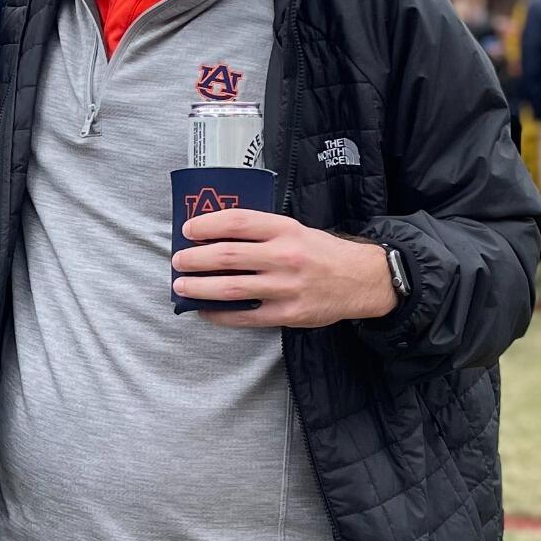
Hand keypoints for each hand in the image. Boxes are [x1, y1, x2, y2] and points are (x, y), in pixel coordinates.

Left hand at [173, 209, 396, 327]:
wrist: (362, 280)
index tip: (188, 229)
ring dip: (200, 288)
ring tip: (181, 286)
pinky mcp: (288, 314)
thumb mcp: (296, 229)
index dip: (207, 224)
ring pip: (231, 288)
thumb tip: (216, 235)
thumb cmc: (322, 252)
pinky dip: (220, 315)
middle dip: (195, 259)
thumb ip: (262, 232)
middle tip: (178, 260)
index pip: (238, 222)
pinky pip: (245, 317)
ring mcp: (286, 288)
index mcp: (285, 230)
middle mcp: (284, 256)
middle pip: (227, 256)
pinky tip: (204, 311)